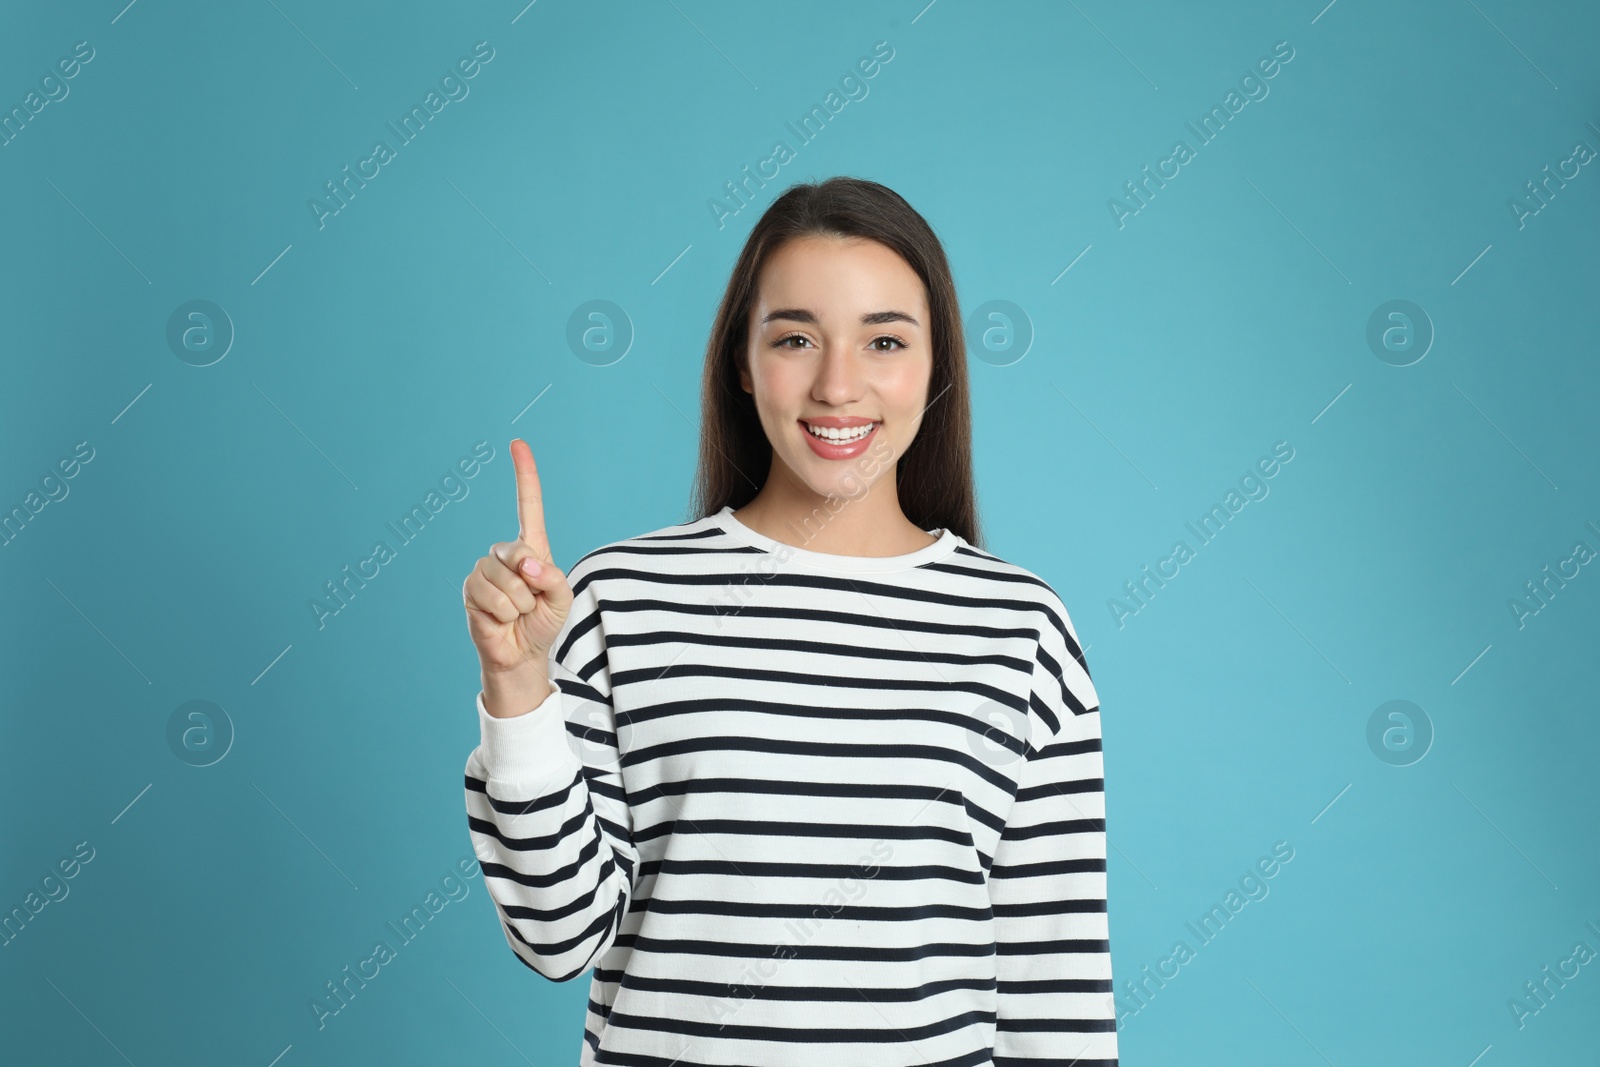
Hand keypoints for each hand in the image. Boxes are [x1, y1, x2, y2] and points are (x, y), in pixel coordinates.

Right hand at [462, 439, 574, 711]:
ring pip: (505, 581)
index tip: (517, 444)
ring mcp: (484, 570)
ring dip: (519, 604)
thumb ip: (554, 578)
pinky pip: (493, 599)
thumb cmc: (543, 621)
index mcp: (531, 548)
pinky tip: (502, 620)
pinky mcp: (471, 590)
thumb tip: (529, 565)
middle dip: (531, 583)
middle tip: (532, 603)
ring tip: (517, 613)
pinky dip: (505, 614)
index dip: (524, 475)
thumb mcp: (562, 599)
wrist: (522, 653)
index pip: (527, 506)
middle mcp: (505, 554)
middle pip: (517, 553)